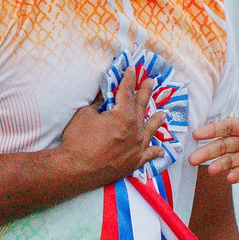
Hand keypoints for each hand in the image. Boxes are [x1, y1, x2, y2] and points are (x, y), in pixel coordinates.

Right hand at [57, 70, 171, 188]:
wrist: (75, 170)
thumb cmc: (78, 140)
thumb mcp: (85, 115)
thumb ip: (98, 104)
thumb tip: (105, 96)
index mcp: (124, 115)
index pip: (127, 92)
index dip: (129, 79)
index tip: (132, 69)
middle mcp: (135, 130)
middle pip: (141, 107)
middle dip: (145, 93)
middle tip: (150, 82)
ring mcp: (137, 148)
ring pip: (150, 130)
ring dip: (156, 120)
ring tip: (163, 113)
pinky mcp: (134, 163)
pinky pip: (148, 155)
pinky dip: (155, 152)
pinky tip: (160, 150)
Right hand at [192, 115, 238, 188]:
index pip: (231, 127)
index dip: (213, 130)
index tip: (197, 134)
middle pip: (225, 145)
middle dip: (209, 150)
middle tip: (193, 158)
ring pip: (230, 161)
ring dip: (219, 165)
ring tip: (210, 170)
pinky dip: (234, 176)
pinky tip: (228, 178)